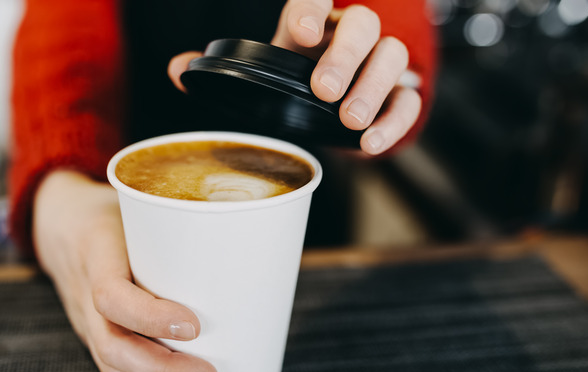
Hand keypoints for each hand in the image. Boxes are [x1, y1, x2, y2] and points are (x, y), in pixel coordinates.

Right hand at [33, 170, 217, 371]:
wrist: (59, 222)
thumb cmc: (111, 210)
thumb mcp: (135, 203)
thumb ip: (175, 222)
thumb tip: (238, 237)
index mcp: (96, 252)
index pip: (111, 294)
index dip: (150, 316)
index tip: (194, 325)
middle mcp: (83, 293)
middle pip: (113, 344)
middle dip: (162, 370)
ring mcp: (85, 318)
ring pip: (111, 365)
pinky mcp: (94, 333)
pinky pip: (109, 369)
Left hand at [167, 0, 421, 154]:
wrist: (332, 109)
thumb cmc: (295, 84)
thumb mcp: (261, 74)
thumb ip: (223, 72)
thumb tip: (178, 70)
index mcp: (313, 24)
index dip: (311, 8)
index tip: (299, 32)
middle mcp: (350, 36)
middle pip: (363, 25)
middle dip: (345, 56)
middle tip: (324, 90)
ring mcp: (378, 63)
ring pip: (393, 57)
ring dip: (373, 87)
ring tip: (350, 120)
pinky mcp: (398, 96)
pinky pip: (409, 100)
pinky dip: (394, 121)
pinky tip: (370, 142)